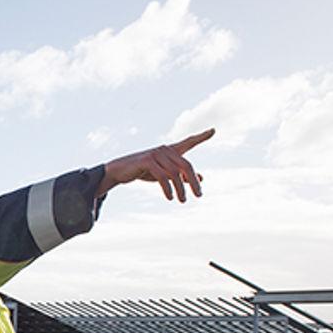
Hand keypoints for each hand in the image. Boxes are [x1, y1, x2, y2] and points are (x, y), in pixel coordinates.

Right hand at [99, 127, 214, 201]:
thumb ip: (182, 175)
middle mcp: (165, 149)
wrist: (120, 170)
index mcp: (170, 150)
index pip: (188, 142)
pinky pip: (163, 176)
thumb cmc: (144, 171)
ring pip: (175, 173)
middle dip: (194, 181)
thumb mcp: (164, 173)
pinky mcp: (148, 161)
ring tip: (182, 201)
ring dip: (180, 189)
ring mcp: (156, 154)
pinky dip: (168, 188)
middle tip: (199, 195)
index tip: (213, 131)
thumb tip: (201, 179)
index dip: (201, 137)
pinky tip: (170, 197)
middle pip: (186, 165)